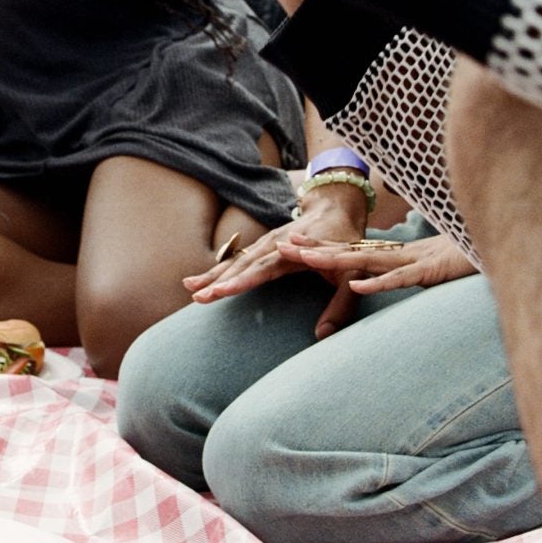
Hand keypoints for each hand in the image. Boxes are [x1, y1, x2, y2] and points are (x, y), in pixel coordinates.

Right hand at [183, 183, 373, 338]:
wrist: (337, 207)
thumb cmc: (346, 243)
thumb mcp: (351, 275)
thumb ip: (340, 306)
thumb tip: (323, 335)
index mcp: (293, 252)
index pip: (263, 268)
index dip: (242, 280)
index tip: (222, 291)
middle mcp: (275, 244)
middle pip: (242, 264)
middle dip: (219, 280)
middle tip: (196, 296)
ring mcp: (266, 243)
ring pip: (237, 260)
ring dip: (214, 274)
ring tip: (190, 287)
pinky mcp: (263, 245)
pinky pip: (239, 258)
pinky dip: (221, 269)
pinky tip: (204, 280)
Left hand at [295, 231, 480, 297]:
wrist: (508, 246)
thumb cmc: (475, 257)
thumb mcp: (439, 269)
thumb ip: (419, 272)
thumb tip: (404, 278)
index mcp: (400, 256)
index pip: (355, 252)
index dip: (324, 247)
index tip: (293, 242)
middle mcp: (402, 255)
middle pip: (351, 253)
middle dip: (316, 249)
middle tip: (282, 244)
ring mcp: (415, 261)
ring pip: (367, 262)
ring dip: (334, 260)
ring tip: (304, 258)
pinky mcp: (430, 272)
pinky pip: (400, 279)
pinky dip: (377, 282)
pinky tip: (355, 284)